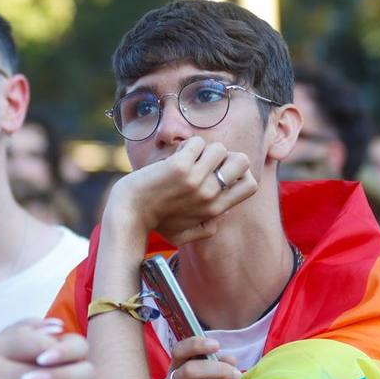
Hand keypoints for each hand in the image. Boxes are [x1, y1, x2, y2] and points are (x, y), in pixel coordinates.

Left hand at [105, 137, 256, 245]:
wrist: (128, 214)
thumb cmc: (153, 223)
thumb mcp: (184, 236)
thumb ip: (207, 229)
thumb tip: (222, 214)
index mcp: (215, 209)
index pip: (251, 184)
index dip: (240, 173)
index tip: (219, 173)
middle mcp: (210, 195)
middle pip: (242, 161)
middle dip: (226, 156)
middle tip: (205, 162)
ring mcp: (196, 180)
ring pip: (219, 148)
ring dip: (203, 149)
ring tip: (187, 158)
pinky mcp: (179, 167)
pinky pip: (197, 142)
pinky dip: (187, 145)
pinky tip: (174, 156)